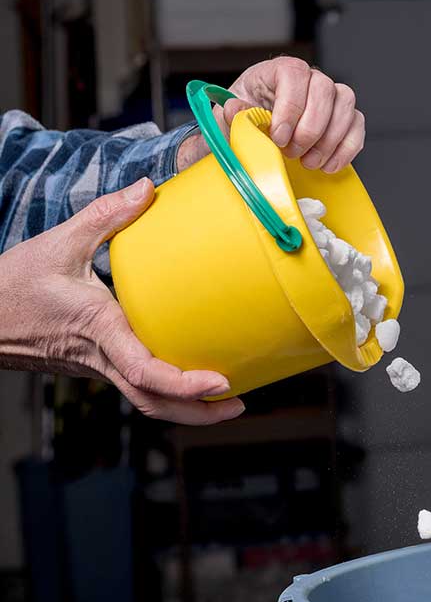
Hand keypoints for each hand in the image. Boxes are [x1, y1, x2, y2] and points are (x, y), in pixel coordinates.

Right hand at [0, 179, 245, 424]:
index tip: (219, 382)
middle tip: (238, 404)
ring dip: (187, 409)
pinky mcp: (98, 366)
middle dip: (198, 412)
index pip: (145, 371)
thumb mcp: (59, 243)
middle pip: (153, 402)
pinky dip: (168, 392)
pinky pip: (137, 387)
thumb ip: (107, 216)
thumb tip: (148, 189)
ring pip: (146, 401)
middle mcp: (102, 356)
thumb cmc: (12, 284)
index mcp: (98, 329)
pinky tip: (193, 378)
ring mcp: (100, 367)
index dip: (184, 384)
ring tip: (226, 401)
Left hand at [178, 57, 365, 174]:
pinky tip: (328, 165)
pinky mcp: (345, 117)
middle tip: (292, 153)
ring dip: (329, 141)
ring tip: (308, 162)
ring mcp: (330, 97)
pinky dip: (346, 149)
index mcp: (278, 71)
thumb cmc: (244, 123)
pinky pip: (357, 126)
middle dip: (310, 129)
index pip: (294, 74)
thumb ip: (231, 115)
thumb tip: (237, 109)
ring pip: (346, 107)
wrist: (256, 137)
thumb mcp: (229, 119)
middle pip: (325, 90)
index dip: (290, 107)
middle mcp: (309, 79)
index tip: (279, 137)